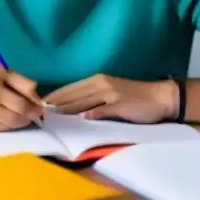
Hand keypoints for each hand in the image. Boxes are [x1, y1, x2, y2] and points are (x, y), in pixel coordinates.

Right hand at [0, 63, 43, 131]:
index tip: (39, 103)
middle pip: (21, 106)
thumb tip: (37, 97)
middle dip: (32, 112)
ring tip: (24, 119)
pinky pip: (3, 128)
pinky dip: (11, 126)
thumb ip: (15, 81)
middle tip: (36, 114)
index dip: (35, 98)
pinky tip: (11, 122)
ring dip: (23, 121)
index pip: (25, 87)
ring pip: (14, 120)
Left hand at [43, 74, 177, 123]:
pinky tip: (82, 118)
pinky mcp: (120, 104)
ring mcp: (110, 94)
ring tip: (52, 116)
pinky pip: (103, 109)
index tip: (39, 103)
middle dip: (56, 102)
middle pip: (73, 94)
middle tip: (38, 111)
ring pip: (84, 101)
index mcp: (97, 80)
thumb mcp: (111, 95)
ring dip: (68, 108)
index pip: (70, 88)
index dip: (55, 96)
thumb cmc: (135, 97)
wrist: (160, 97)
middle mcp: (101, 84)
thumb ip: (93, 100)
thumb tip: (73, 110)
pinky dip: (92, 113)